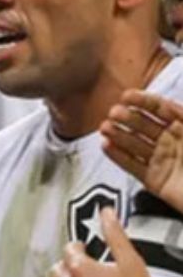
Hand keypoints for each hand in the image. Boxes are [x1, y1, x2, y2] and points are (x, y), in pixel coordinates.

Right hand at [100, 90, 182, 213]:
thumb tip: (168, 104)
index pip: (160, 109)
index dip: (143, 101)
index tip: (126, 96)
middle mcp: (171, 142)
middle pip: (143, 125)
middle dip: (127, 117)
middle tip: (114, 113)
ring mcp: (161, 160)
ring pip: (134, 144)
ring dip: (118, 134)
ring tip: (105, 127)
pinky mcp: (154, 180)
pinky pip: (132, 166)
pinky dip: (117, 156)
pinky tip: (106, 145)